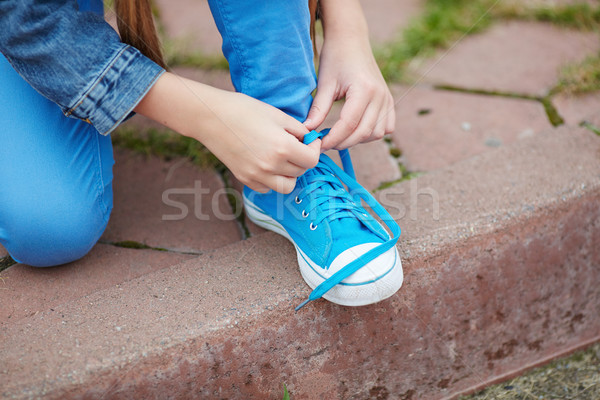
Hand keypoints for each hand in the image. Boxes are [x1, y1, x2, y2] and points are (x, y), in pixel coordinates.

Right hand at [201, 90, 320, 193]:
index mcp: (282, 148)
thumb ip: (297, 130)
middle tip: (295, 145)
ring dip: (290, 174)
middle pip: (301, 172)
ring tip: (283, 159)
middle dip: (302, 159)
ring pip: (286, 186)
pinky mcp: (245, 179)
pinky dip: (272, 180)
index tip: (310, 141)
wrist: (211, 117)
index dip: (315, 148)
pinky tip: (267, 164)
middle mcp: (271, 166)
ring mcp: (257, 175)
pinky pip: (267, 188)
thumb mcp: (276, 114)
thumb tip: (309, 140)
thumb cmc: (243, 110)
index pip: (312, 160)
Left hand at [304, 0, 394, 150]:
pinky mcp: (389, 101)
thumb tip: (308, 131)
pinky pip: (386, 127)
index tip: (319, 145)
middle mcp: (380, 95)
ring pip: (376, 133)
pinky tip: (356, 130)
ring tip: (339, 136)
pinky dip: (372, 133)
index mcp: (364, 89)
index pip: (349, 124)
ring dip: (358, 140)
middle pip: (363, 132)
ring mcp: (387, 98)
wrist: (351, 40)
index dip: (333, 139)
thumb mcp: (324, 83)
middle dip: (343, 142)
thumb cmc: (335, 58)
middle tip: (325, 143)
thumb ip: (318, 109)